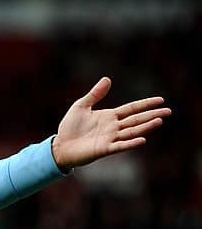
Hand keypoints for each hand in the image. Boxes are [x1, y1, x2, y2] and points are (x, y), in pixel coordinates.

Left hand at [51, 77, 171, 170]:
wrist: (60, 146)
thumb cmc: (69, 127)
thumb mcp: (81, 106)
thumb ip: (95, 94)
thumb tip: (107, 79)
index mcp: (109, 117)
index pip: (132, 109)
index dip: (145, 104)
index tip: (160, 100)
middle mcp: (113, 127)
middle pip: (136, 120)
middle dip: (152, 115)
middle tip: (168, 111)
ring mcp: (110, 139)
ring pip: (132, 131)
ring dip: (146, 127)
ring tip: (159, 121)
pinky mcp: (104, 149)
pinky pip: (120, 146)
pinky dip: (131, 143)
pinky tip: (142, 139)